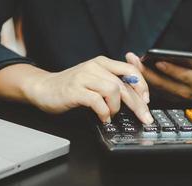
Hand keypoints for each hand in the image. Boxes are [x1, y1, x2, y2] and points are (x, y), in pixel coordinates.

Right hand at [0, 56, 153, 123]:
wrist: (44, 88)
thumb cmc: (71, 86)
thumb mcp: (95, 79)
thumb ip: (113, 81)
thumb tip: (136, 90)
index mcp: (101, 63)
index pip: (130, 69)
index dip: (142, 85)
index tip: (146, 99)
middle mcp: (94, 67)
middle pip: (124, 83)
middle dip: (138, 104)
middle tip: (144, 117)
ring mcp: (84, 77)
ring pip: (113, 90)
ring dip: (116, 106)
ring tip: (110, 113)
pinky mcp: (74, 90)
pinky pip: (97, 101)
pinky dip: (104, 112)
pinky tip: (103, 117)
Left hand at [126, 50, 191, 100]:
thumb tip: (182, 55)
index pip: (182, 76)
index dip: (170, 69)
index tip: (158, 62)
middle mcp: (184, 91)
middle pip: (162, 82)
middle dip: (146, 71)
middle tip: (134, 59)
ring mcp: (175, 96)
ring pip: (155, 86)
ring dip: (141, 75)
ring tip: (131, 61)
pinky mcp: (168, 97)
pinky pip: (154, 88)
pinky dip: (143, 79)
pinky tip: (134, 70)